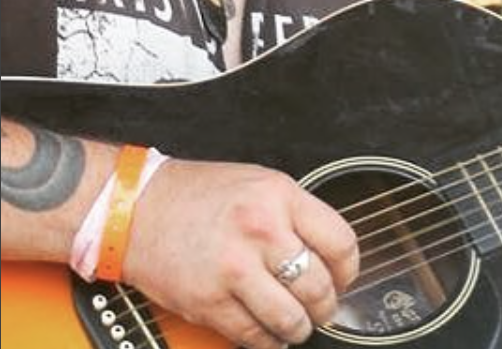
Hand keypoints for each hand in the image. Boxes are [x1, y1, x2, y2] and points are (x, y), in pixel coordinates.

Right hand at [123, 159, 358, 348]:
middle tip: (325, 307)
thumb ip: (295, 213)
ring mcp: (235, 269)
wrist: (138, 209)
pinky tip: (271, 335)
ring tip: (300, 324)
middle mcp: (262, 231)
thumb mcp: (261, 184)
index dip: (349, 268)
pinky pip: (252, 335)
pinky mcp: (209, 302)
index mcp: (280, 197)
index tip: (345, 277)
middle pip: (318, 285)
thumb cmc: (198, 194)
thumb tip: (326, 249)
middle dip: (327, 304)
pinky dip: (267, 341)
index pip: (339, 241)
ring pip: (290, 317)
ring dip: (301, 328)